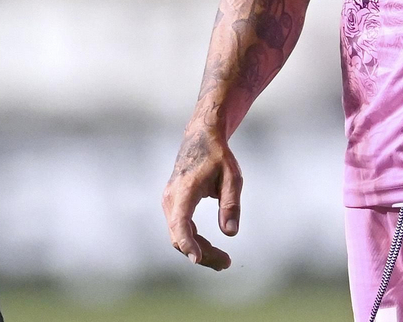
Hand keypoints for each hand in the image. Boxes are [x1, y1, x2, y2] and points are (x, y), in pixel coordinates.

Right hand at [163, 122, 241, 270]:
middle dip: (201, 254)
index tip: (198, 259)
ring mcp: (169, 203)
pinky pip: (180, 229)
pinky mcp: (173, 205)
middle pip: (179, 236)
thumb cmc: (218, 156)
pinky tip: (210, 249)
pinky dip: (194, 241)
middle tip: (226, 263)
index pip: (180, 222)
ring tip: (223, 261)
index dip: (188, 243)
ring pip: (178, 236)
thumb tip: (230, 233)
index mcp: (185, 190)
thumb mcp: (232, 177)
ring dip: (198, 250)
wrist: (200, 138)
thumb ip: (231, 204)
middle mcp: (171, 198)